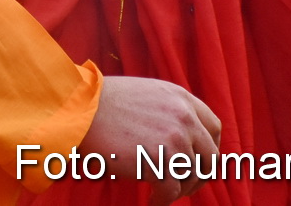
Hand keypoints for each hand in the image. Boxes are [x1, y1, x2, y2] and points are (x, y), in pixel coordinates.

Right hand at [83, 76, 221, 204]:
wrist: (76, 107)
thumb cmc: (100, 103)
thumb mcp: (145, 95)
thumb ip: (168, 111)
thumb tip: (181, 138)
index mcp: (180, 98)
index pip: (214, 127)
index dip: (209, 149)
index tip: (198, 162)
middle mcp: (183, 116)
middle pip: (210, 157)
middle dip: (198, 176)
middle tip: (182, 186)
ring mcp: (174, 138)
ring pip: (191, 177)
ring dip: (178, 190)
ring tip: (160, 192)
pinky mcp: (159, 160)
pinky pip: (172, 191)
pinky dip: (163, 201)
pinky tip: (152, 201)